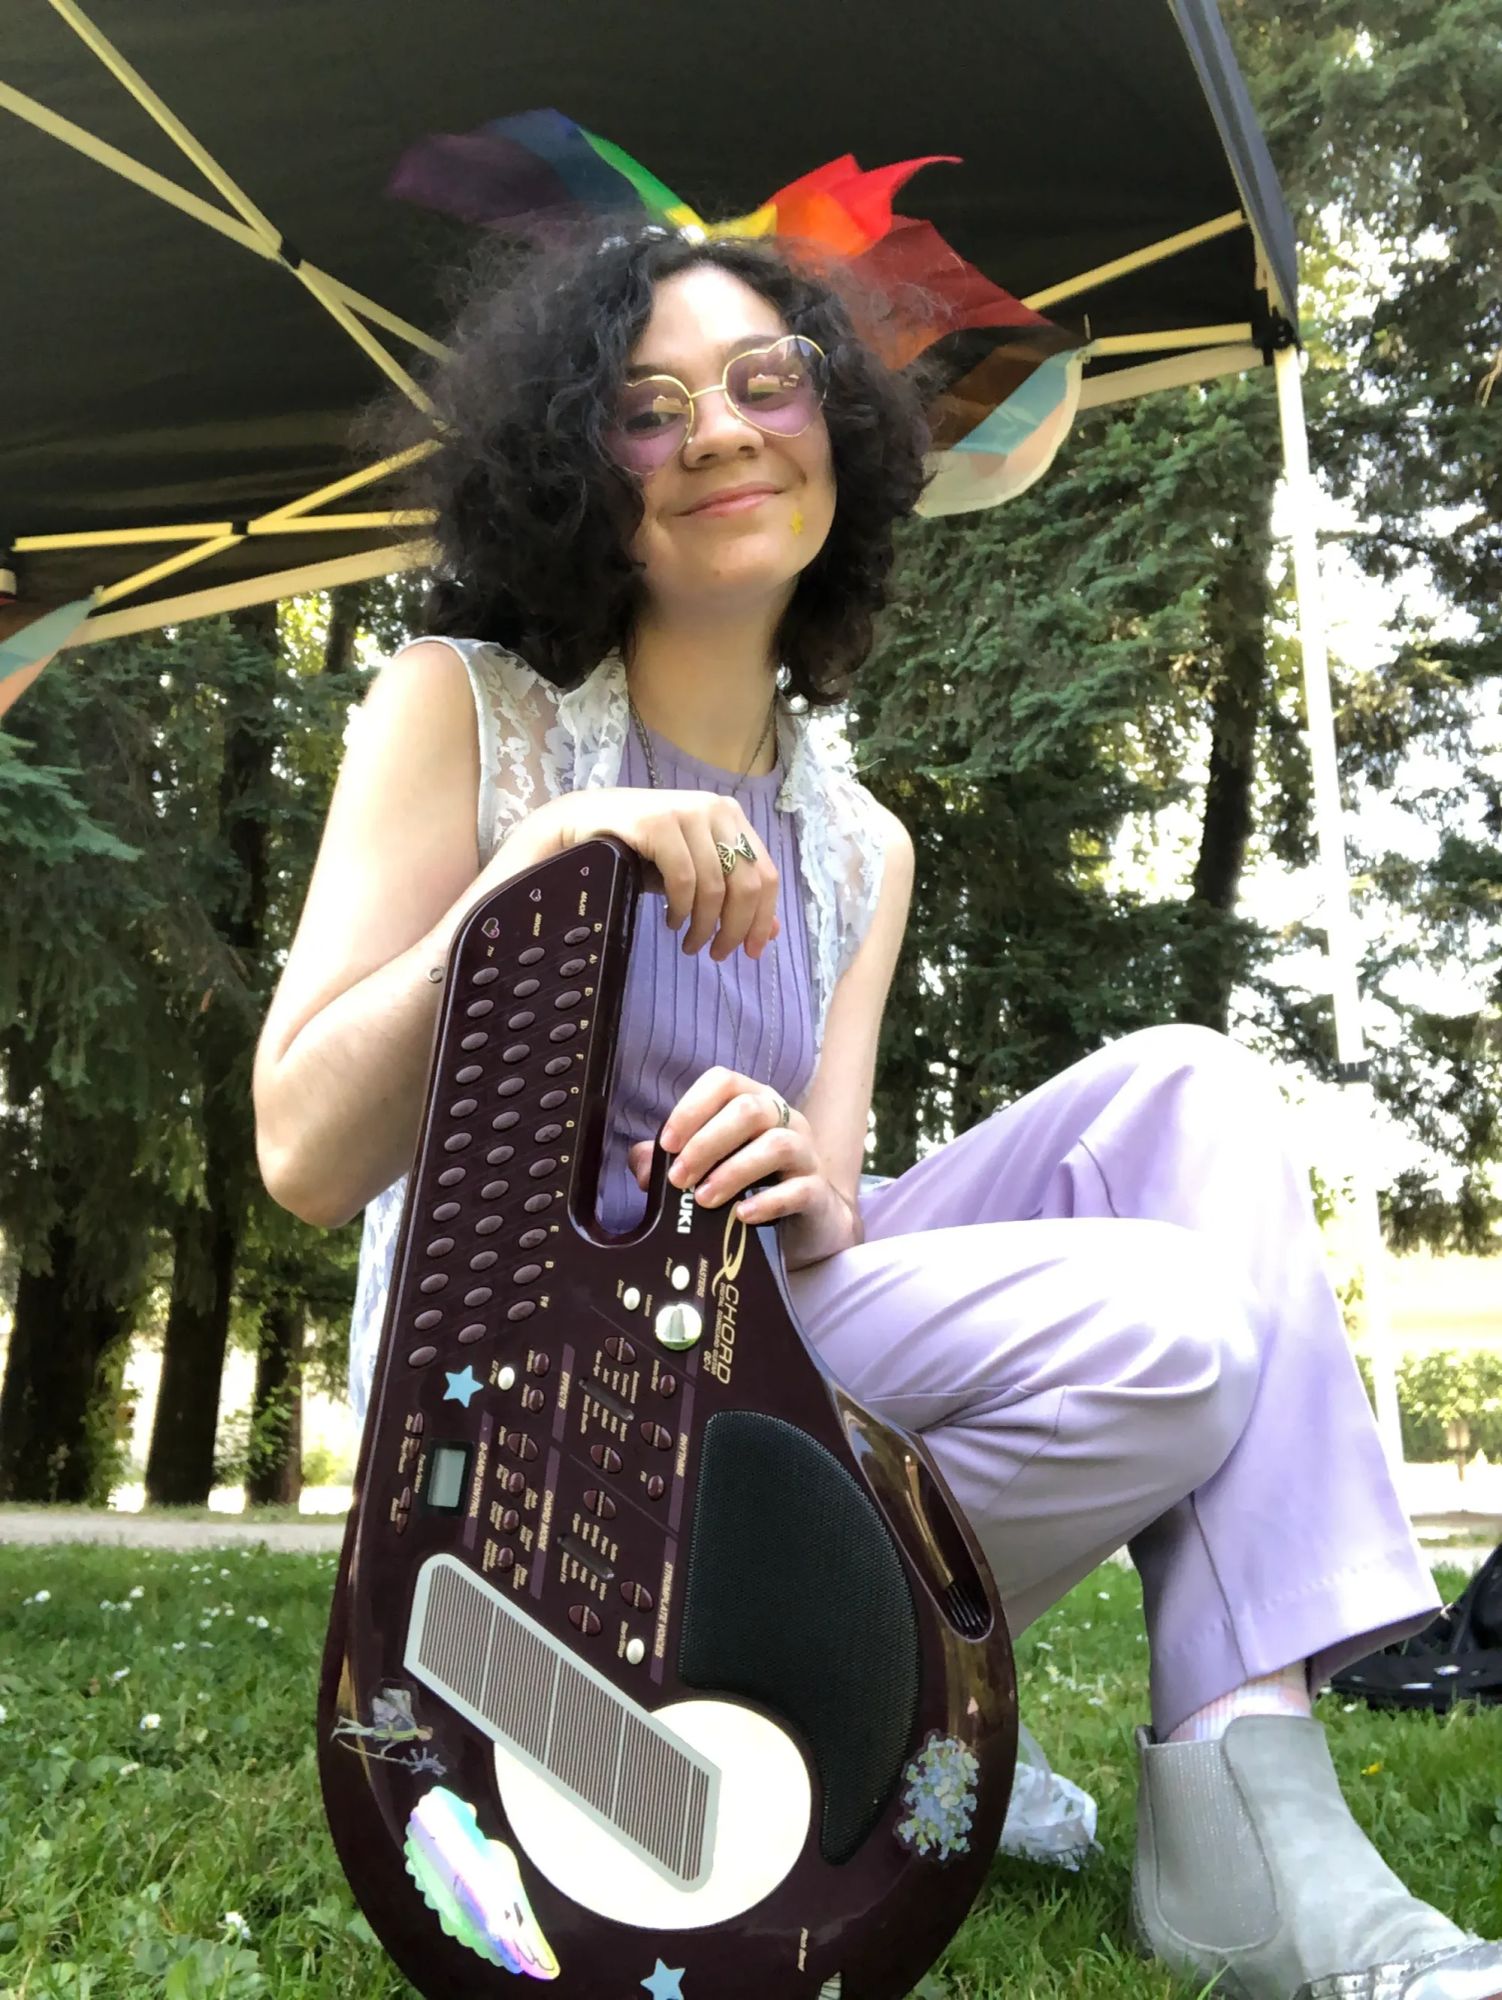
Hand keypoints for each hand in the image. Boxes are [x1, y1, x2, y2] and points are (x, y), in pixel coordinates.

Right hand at [550, 788, 780, 962]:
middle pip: (747, 884)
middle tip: (718, 954)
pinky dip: (681, 909)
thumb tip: (770, 933)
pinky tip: (672, 921)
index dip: (763, 917)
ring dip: (704, 926)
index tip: (752, 951)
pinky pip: (683, 879)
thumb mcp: (693, 873)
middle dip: (735, 928)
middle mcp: (715, 809)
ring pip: (715, 886)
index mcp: (731, 818)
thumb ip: (732, 896)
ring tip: (690, 944)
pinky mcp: (658, 822)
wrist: (582, 822)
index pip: (767, 873)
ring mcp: (687, 812)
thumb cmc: (641, 849)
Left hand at [627, 1066, 860, 1271]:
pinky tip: (741, 1215)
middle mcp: (783, 1119)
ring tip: (704, 1199)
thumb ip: (671, 1161)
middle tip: (679, 1179)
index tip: (667, 1144)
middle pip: (749, 1110)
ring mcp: (806, 1154)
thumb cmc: (752, 1186)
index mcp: (753, 1102)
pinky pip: (799, 1189)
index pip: (724, 1082)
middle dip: (706, 1143)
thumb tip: (642, 1163)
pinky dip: (767, 1202)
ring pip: (776, 1145)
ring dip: (733, 1171)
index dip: (692, 1107)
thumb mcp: (709, 1169)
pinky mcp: (818, 1192)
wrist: (805, 1225)